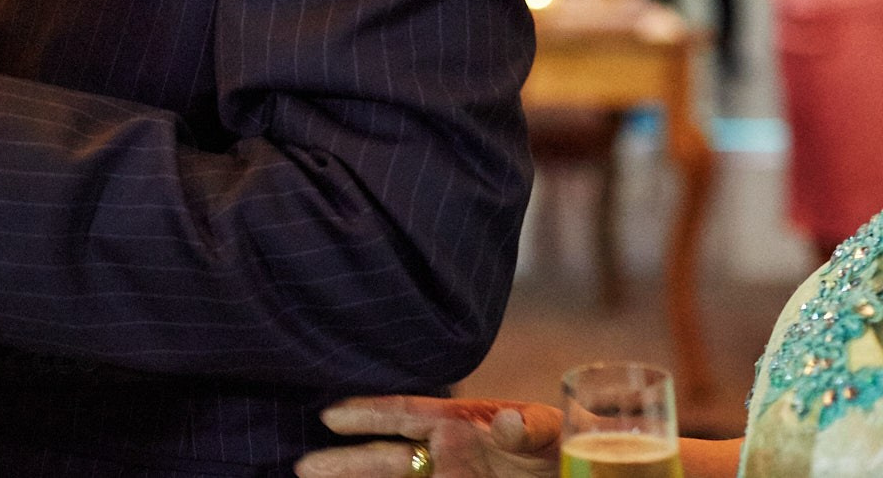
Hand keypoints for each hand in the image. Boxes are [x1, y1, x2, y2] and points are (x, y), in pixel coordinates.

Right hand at [296, 396, 560, 477]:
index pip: (404, 415)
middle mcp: (445, 453)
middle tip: (303, 467)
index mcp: (458, 423)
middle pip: (384, 458)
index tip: (329, 415)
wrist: (581, 473)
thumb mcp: (550, 431)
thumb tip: (507, 423)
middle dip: (344, 462)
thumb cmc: (562, 447)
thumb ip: (530, 428)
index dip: (367, 413)